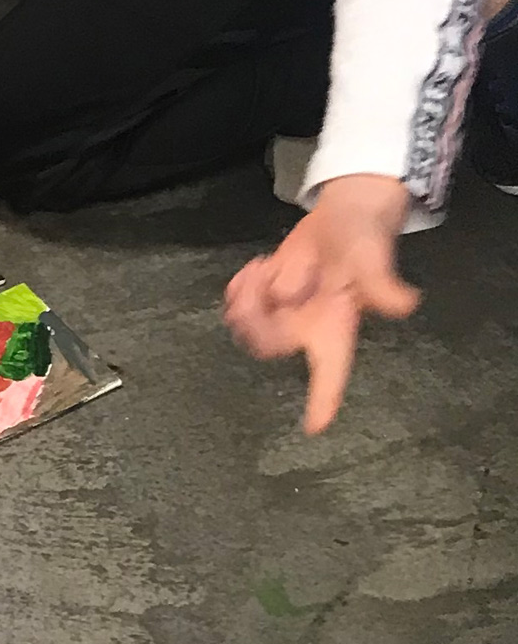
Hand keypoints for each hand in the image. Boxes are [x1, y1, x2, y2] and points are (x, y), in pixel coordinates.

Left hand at [223, 174, 421, 433]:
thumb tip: (406, 303)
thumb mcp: (372, 260)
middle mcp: (308, 328)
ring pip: (246, 326)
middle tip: (264, 281)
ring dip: (246, 298)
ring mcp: (285, 313)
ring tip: (264, 269)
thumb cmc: (365, 241)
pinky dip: (238, 287)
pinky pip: (237, 304)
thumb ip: (382, 283)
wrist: (345, 215)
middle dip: (256, 317)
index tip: (314, 428)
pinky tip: (256, 268)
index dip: (323, 403)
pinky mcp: (267, 295)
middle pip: (266, 345)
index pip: (330, 375)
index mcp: (335, 329)